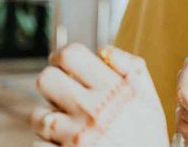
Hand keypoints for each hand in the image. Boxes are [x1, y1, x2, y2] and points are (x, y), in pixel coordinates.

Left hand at [31, 44, 168, 146]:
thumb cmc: (147, 137)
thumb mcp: (149, 99)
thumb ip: (132, 68)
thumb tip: (103, 49)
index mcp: (114, 90)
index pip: (70, 55)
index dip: (61, 55)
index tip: (61, 62)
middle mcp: (92, 111)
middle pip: (45, 79)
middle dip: (51, 83)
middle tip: (60, 90)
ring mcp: (75, 137)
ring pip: (39, 114)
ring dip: (49, 117)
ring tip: (66, 122)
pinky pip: (38, 143)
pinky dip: (48, 143)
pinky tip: (66, 143)